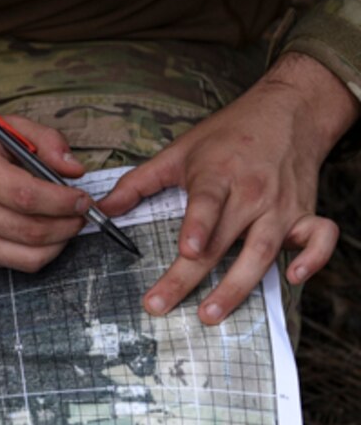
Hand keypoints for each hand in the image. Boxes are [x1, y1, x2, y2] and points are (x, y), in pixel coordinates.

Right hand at [0, 116, 90, 270]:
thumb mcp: (2, 128)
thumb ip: (44, 141)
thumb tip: (74, 170)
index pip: (27, 196)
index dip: (63, 202)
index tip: (81, 199)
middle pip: (31, 231)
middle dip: (68, 225)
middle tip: (80, 215)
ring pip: (27, 257)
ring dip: (57, 245)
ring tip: (65, 227)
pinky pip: (12, 264)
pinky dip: (35, 253)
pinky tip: (40, 235)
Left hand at [100, 53, 359, 324]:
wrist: (289, 110)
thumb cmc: (229, 135)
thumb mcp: (179, 152)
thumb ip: (139, 182)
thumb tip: (104, 208)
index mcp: (219, 176)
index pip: (208, 204)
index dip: (200, 227)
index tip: (188, 251)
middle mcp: (252, 193)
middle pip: (223, 242)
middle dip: (191, 278)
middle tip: (161, 305)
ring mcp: (282, 207)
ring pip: (263, 252)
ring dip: (238, 286)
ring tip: (211, 313)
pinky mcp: (306, 213)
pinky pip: (320, 238)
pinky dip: (313, 259)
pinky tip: (292, 279)